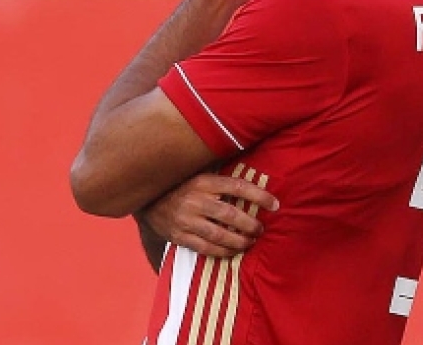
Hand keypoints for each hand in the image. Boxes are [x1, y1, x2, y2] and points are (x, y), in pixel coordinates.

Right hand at [138, 172, 279, 258]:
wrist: (147, 201)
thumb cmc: (180, 186)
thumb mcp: (198, 174)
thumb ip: (220, 176)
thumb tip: (253, 171)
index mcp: (202, 181)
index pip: (236, 186)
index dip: (259, 195)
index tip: (275, 204)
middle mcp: (194, 199)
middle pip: (230, 215)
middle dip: (250, 224)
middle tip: (261, 229)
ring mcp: (185, 219)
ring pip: (219, 235)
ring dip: (240, 241)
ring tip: (250, 241)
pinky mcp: (179, 236)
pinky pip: (206, 248)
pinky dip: (223, 252)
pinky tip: (233, 251)